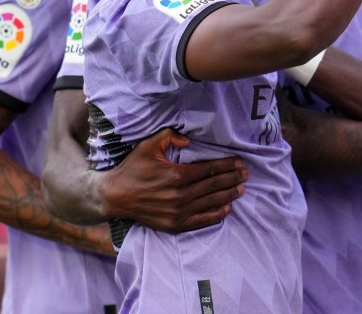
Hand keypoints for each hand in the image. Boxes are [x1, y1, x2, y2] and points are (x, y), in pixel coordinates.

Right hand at [98, 128, 247, 231]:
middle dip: (233, 178)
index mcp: (177, 174)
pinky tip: (227, 209)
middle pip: (215, 185)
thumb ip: (169, 136)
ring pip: (211, 202)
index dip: (227, 165)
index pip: (210, 169)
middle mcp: (181, 195)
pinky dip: (216, 215)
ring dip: (229, 195)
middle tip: (246, 175)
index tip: (239, 163)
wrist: (115, 196)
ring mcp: (179, 212)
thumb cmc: (132, 169)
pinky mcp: (174, 225)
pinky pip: (201, 221)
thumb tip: (189, 139)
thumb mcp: (148, 146)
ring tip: (241, 189)